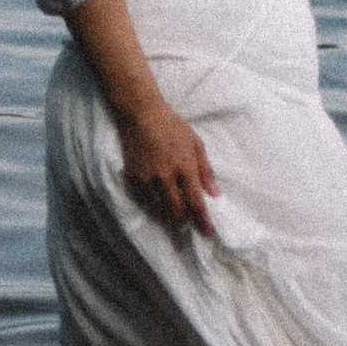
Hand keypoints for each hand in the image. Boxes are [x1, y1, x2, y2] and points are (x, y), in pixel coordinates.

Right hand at [120, 100, 216, 238]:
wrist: (141, 113)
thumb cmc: (172, 126)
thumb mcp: (195, 143)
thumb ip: (205, 171)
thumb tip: (214, 194)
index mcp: (185, 167)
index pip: (196, 202)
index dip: (203, 220)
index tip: (208, 232)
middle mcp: (166, 176)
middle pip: (176, 211)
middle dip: (184, 221)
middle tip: (188, 222)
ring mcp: (147, 177)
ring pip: (158, 208)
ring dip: (167, 214)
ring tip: (173, 213)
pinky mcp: (132, 176)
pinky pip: (142, 199)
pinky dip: (151, 203)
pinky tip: (156, 201)